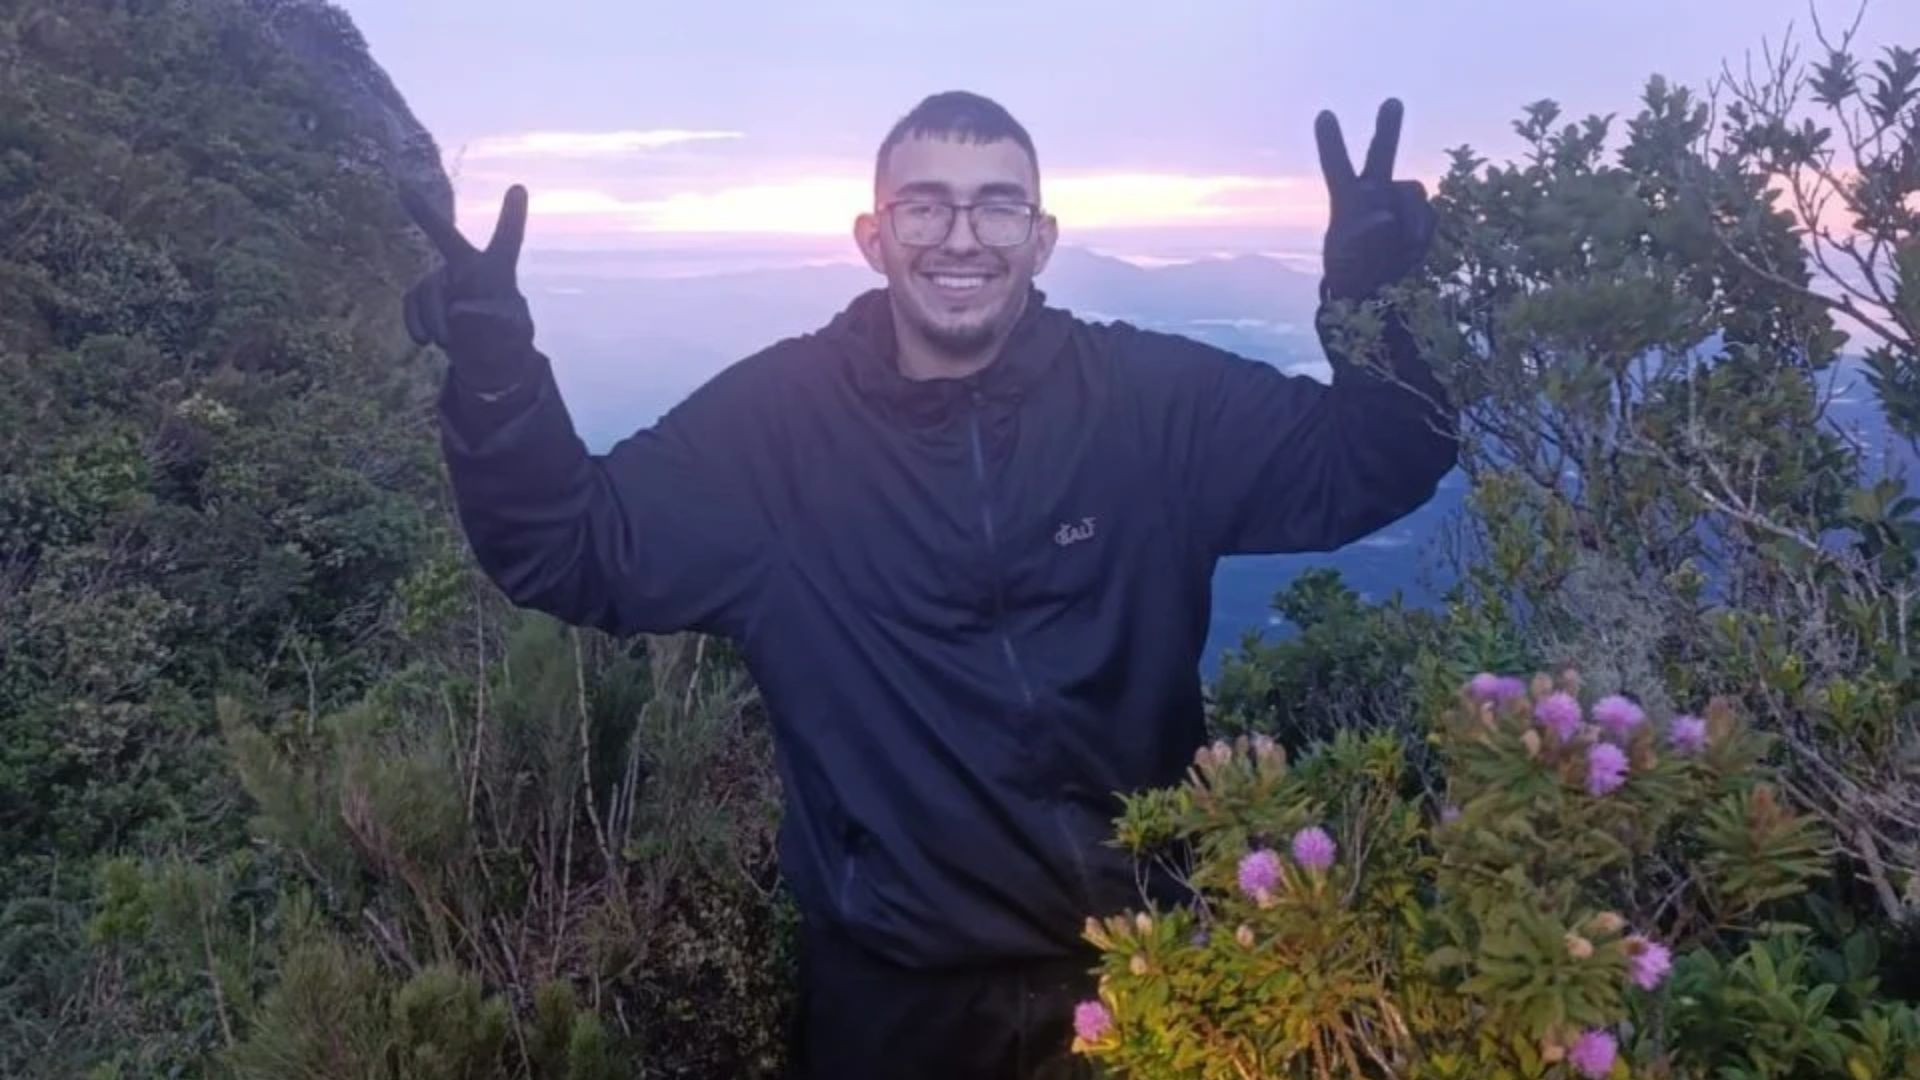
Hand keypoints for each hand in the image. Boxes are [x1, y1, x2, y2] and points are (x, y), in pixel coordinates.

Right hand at [400, 183, 534, 388]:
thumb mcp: (511, 333)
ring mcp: (442, 278)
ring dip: (435, 318)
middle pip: (447, 238)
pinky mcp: (422, 294)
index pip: (508, 239)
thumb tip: (458, 310)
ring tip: (447, 341)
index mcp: (499, 270)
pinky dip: (416, 323)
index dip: (513, 215)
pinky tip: (425, 340)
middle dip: (426, 216)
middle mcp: (468, 265)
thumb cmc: (506, 338)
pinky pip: (411, 301)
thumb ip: (493, 319)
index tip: (519, 187)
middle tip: (403, 189)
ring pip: (428, 288)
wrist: (484, 355)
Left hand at [1315, 99, 1435, 300]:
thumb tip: (1385, 217)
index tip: (1323, 115)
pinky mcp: (1421, 216)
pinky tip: (1408, 251)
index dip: (1331, 142)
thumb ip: (1362, 238)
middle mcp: (1374, 192)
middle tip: (1392, 102)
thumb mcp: (1346, 260)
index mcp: (1346, 199)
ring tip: (1398, 247)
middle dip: (1387, 128)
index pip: (1336, 166)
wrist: (1377, 290)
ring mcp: (1399, 201)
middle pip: (1381, 153)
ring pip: (1413, 193)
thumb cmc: (1349, 272)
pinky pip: (1428, 217)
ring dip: (1410, 218)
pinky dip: (1420, 235)